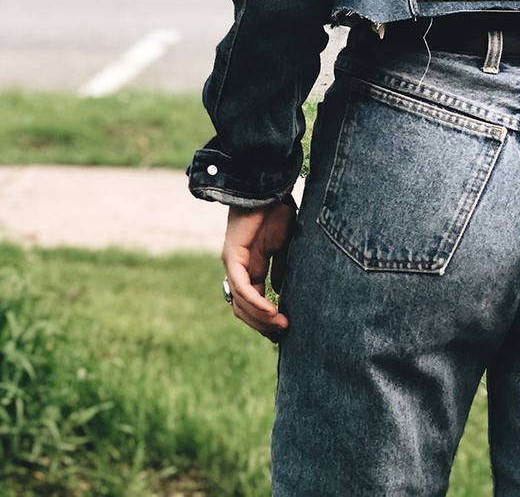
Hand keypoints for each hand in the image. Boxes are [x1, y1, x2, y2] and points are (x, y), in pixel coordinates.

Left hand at [222, 198, 296, 340]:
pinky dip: (256, 302)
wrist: (269, 187)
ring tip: (281, 326)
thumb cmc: (277, 211)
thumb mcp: (284, 246)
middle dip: (262, 325)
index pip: (253, 302)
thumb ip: (282, 269)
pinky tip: (272, 310)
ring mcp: (233, 264)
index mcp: (251, 268)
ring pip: (240, 303)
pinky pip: (241, 287)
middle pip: (243, 309)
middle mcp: (238, 269)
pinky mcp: (233, 256)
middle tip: (283, 335)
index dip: (266, 320)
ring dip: (260, 319)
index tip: (284, 332)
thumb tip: (281, 293)